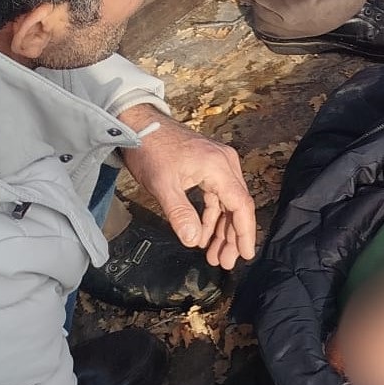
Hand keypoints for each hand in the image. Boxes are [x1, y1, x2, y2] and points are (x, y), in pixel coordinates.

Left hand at [117, 107, 256, 268]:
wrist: (139, 123)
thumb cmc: (150, 150)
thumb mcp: (163, 185)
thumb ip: (180, 213)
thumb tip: (192, 241)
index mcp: (219, 167)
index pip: (241, 205)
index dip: (244, 232)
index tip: (244, 255)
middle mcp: (226, 164)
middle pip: (237, 205)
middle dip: (231, 236)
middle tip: (223, 261)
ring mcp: (219, 163)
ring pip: (227, 202)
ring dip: (220, 228)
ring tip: (212, 253)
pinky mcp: (209, 165)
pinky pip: (217, 195)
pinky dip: (211, 215)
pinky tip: (201, 233)